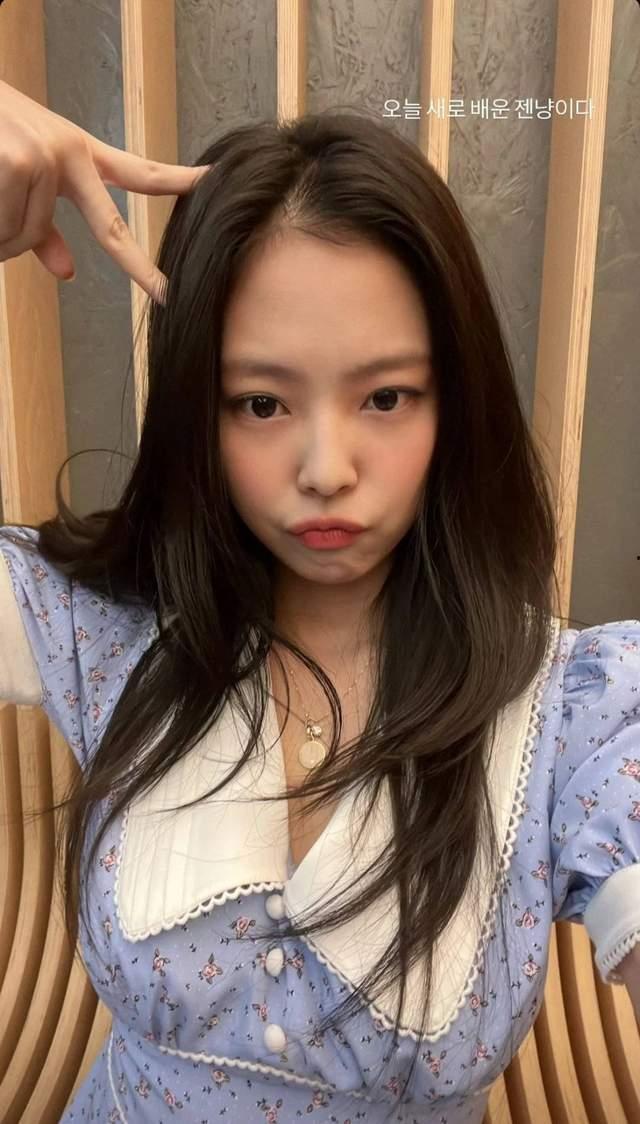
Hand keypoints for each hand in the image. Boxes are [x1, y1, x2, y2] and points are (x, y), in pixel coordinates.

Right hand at [0, 79, 209, 303]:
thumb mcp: (22, 174)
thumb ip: (48, 226)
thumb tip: (68, 272)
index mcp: (76, 152)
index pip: (137, 170)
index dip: (177, 179)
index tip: (212, 182)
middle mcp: (67, 152)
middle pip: (108, 230)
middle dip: (143, 267)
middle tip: (165, 293)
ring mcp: (45, 157)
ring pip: (32, 239)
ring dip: (2, 237)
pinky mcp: (17, 164)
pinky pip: (8, 232)